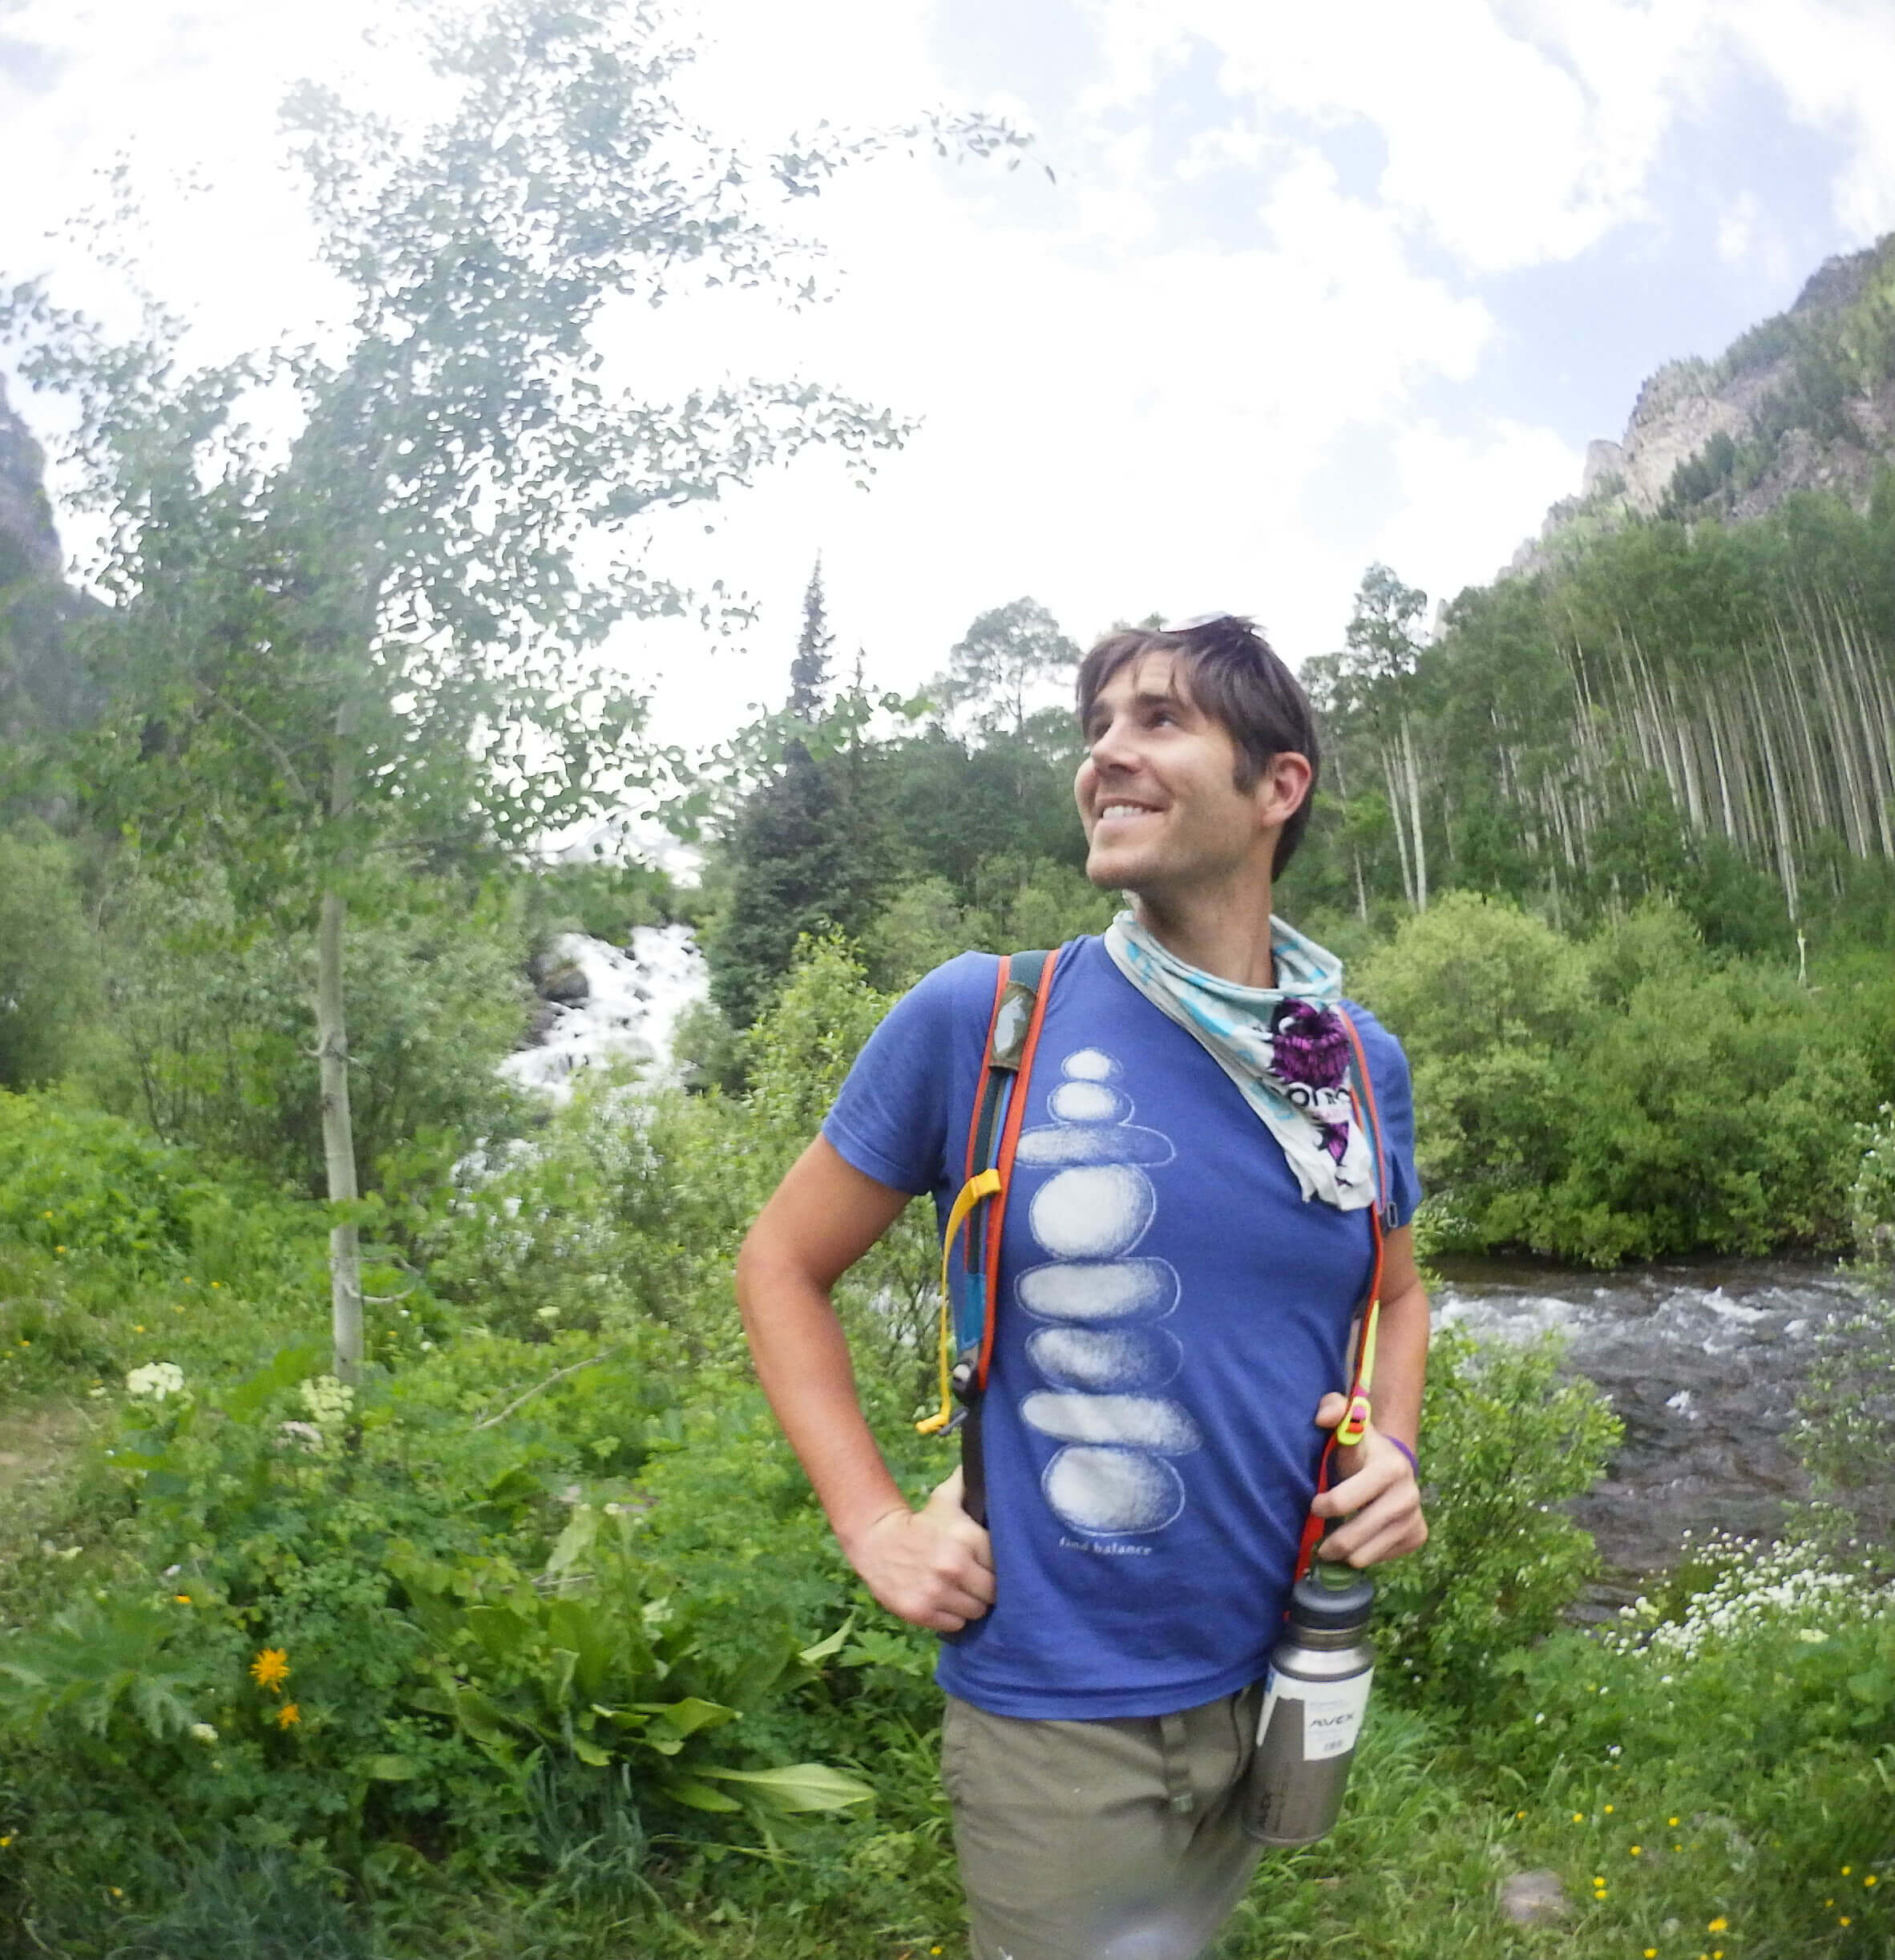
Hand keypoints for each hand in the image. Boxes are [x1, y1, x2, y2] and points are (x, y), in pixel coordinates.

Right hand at [845, 1466, 996, 1631]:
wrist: (877, 1541)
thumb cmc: (920, 1523)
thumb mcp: (944, 1500)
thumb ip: (968, 1485)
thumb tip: (989, 1465)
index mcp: (967, 1538)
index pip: (1003, 1565)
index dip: (996, 1566)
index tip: (988, 1565)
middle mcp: (955, 1566)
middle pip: (993, 1593)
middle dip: (986, 1588)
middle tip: (976, 1582)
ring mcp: (938, 1592)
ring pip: (976, 1611)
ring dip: (971, 1604)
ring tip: (960, 1592)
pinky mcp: (923, 1612)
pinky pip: (956, 1624)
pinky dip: (953, 1617)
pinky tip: (944, 1602)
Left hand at [1308, 1393, 1427, 1567]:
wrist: (1394, 1465)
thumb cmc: (1360, 1446)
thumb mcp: (1347, 1422)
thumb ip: (1333, 1408)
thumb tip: (1322, 1418)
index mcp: (1389, 1468)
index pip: (1343, 1501)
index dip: (1322, 1506)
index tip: (1314, 1505)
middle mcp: (1408, 1496)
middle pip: (1355, 1536)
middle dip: (1330, 1543)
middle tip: (1319, 1543)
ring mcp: (1415, 1518)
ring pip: (1367, 1555)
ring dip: (1346, 1553)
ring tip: (1335, 1542)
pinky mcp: (1418, 1536)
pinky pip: (1382, 1558)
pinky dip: (1365, 1553)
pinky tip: (1360, 1539)